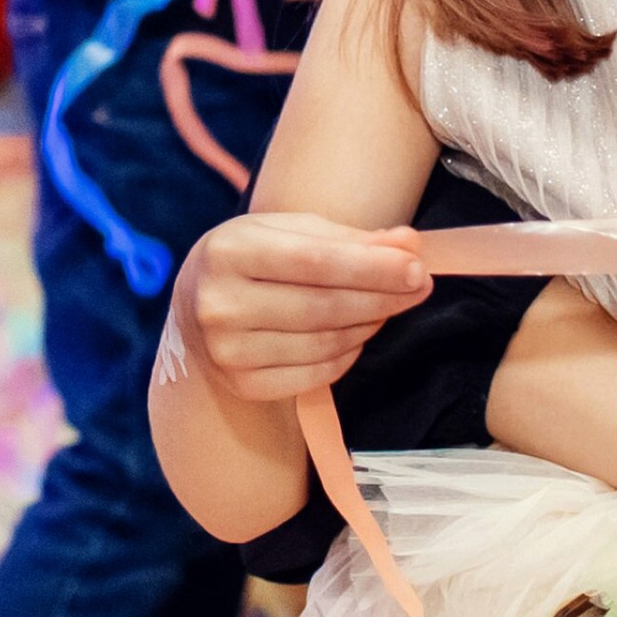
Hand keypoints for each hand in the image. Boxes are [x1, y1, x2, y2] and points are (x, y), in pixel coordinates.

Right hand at [173, 215, 431, 400]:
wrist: (197, 306)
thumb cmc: (256, 258)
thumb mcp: (292, 231)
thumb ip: (350, 238)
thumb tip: (409, 244)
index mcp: (229, 251)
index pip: (315, 262)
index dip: (372, 268)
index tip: (417, 269)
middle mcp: (218, 304)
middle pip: (323, 306)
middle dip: (383, 297)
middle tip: (419, 287)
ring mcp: (226, 351)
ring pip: (324, 342)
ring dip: (369, 324)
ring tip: (386, 307)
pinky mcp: (241, 385)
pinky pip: (316, 374)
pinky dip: (347, 355)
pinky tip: (356, 336)